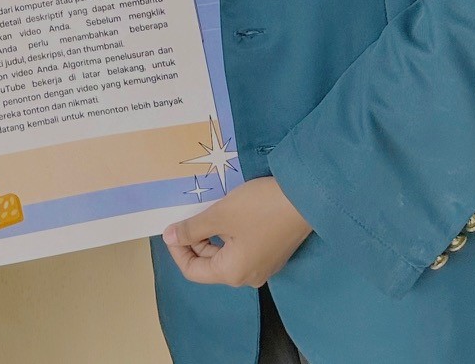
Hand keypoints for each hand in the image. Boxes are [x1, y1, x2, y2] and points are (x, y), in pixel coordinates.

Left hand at [163, 176, 312, 288]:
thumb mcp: (219, 216)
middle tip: (189, 215)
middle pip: (209, 264)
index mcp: (232, 273)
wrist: (305, 198)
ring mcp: (263, 266)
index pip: (193, 272)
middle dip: (194, 241)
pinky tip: (227, 215)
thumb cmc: (259, 208)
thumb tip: (168, 237)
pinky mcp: (272, 253)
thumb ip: (191, 229)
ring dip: (211, 236)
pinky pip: (241, 249)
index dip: (177, 250)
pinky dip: (228, 235)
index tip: (172, 228)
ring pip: (225, 255)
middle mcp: (248, 277)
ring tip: (206, 212)